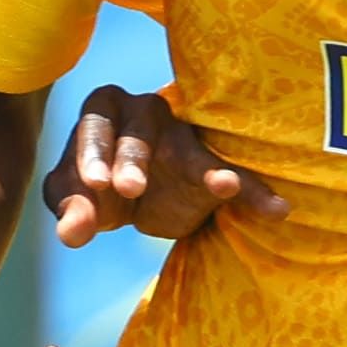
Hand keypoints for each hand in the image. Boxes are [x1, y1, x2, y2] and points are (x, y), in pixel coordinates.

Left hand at [44, 86, 285, 249]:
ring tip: (225, 186)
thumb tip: (71, 234)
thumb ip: (72, 211)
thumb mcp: (81, 201)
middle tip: (130, 189)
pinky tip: (276, 209)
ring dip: (206, 169)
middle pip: (139, 128)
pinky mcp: (211, 164)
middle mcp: (143, 113)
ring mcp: (181, 136)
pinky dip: (253, 191)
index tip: (96, 185)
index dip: (93, 152)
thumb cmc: (100, 191)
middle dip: (133, 157)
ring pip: (191, 148)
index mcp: (103, 112)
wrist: (138, 204)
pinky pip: (234, 175)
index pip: (94, 124)